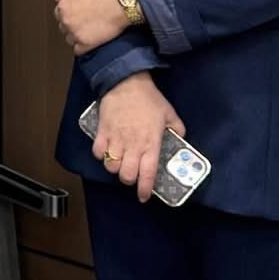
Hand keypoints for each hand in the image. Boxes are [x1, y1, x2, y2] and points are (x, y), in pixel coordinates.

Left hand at [54, 0, 129, 53]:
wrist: (120, 1)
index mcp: (63, 6)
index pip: (59, 14)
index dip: (69, 14)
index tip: (77, 14)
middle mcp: (66, 20)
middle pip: (63, 27)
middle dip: (72, 25)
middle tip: (85, 22)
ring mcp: (74, 33)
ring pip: (69, 39)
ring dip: (77, 36)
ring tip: (89, 31)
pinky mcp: (85, 43)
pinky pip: (78, 50)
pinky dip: (83, 47)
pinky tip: (91, 41)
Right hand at [92, 71, 185, 202]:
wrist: (126, 82)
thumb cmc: (149, 98)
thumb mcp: (170, 113)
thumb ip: (177, 129)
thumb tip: (180, 138)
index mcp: (150, 143)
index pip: (147, 174)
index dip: (145, 189)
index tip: (143, 197)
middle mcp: (132, 145)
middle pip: (126, 175)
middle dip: (129, 180)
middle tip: (132, 174)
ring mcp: (115, 139)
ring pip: (111, 167)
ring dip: (115, 168)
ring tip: (119, 162)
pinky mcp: (102, 131)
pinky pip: (98, 152)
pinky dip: (101, 156)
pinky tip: (107, 151)